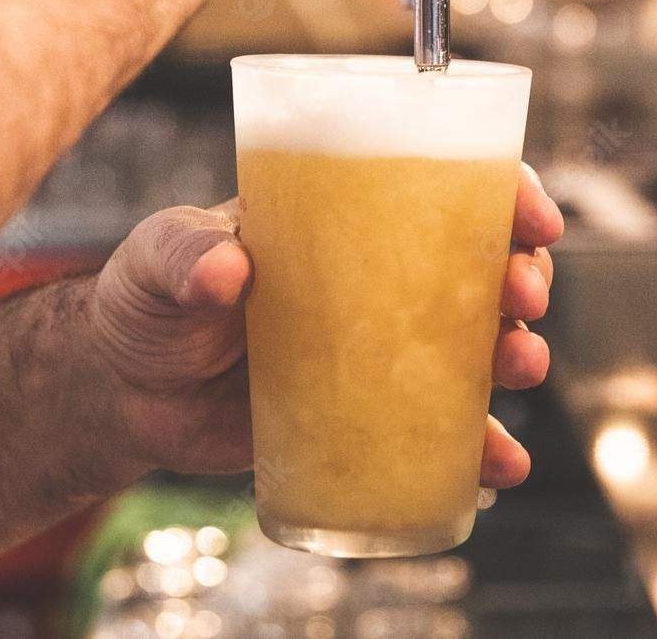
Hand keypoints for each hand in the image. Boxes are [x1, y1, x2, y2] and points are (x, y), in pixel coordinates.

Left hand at [77, 164, 562, 487]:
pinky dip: (480, 450)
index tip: (534, 218)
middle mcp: (377, 280)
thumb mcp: (158, 261)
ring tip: (519, 368)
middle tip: (524, 299)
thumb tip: (227, 269)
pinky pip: (442, 433)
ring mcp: (377, 351)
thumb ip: (186, 258)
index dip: (506, 194)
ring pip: (477, 348)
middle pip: (480, 266)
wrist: (123, 392)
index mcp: (344, 220)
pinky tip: (498, 467)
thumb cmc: (146, 301)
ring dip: (516, 355)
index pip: (442, 189)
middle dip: (524, 278)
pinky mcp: (367, 416)